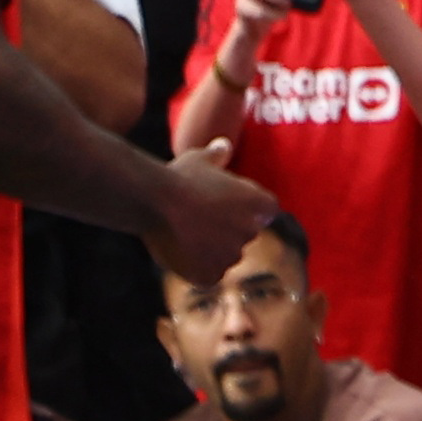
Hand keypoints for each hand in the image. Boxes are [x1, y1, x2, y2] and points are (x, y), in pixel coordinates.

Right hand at [145, 142, 276, 286]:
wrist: (155, 201)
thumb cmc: (179, 176)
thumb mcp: (199, 159)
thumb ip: (217, 156)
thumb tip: (224, 145)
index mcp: (259, 204)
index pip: (266, 211)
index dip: (247, 208)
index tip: (227, 203)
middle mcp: (251, 232)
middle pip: (244, 234)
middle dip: (227, 229)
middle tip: (198, 217)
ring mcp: (231, 256)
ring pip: (225, 256)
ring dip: (211, 250)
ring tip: (183, 232)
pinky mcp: (211, 275)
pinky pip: (208, 274)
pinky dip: (196, 267)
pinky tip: (179, 250)